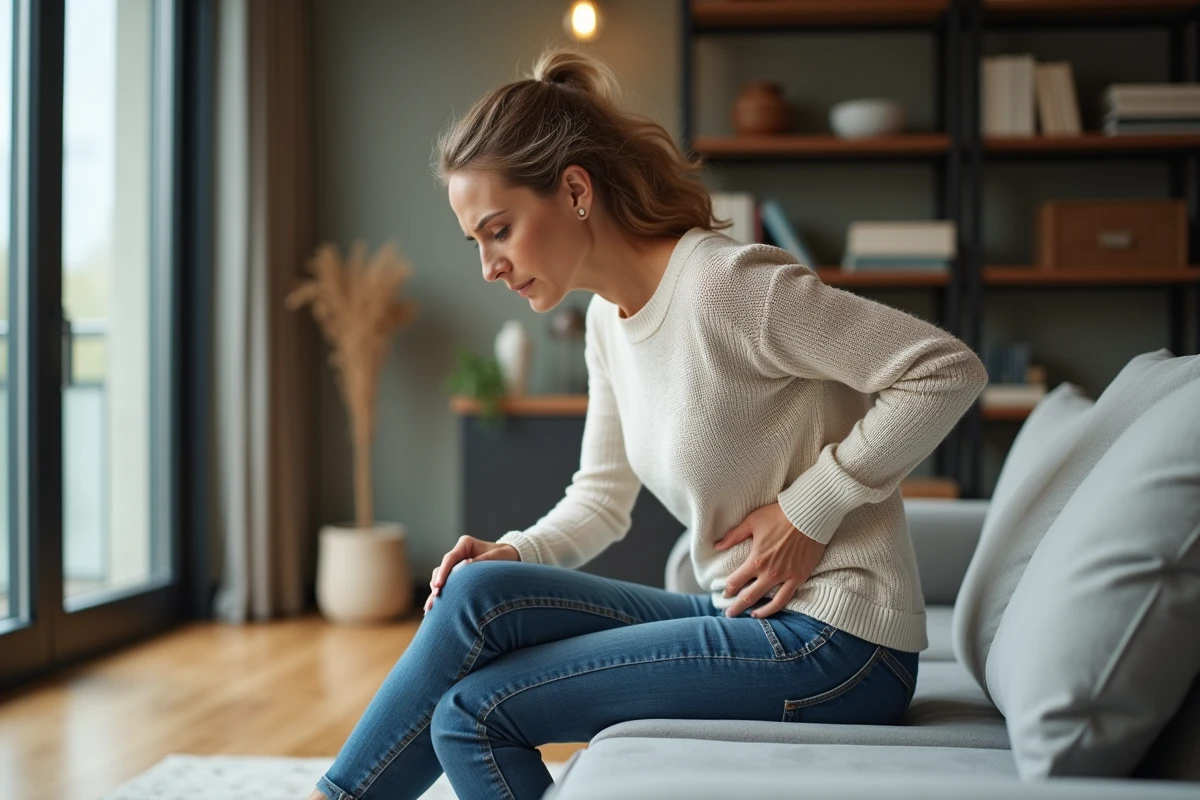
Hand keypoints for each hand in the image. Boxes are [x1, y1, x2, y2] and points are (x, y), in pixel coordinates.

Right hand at [423, 536, 520, 614]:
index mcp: (465, 544)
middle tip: (435, 599)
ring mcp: (456, 565)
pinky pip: (447, 586)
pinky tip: (433, 609)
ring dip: (435, 592)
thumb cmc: (505, 555)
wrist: (511, 558)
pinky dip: (442, 596)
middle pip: (441, 569)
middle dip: (436, 584)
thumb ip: (483, 560)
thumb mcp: (498, 556)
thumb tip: (467, 564)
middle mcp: (458, 554)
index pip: (449, 558)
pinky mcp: (458, 576)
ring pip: (440, 578)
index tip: (438, 585)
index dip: (443, 572)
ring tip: (431, 607)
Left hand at [713, 501, 825, 618]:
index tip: (724, 592)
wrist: (809, 516)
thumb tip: (716, 545)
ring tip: (749, 616)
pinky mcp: (799, 577)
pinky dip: (775, 608)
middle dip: (736, 606)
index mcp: (756, 559)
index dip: (727, 589)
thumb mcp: (752, 521)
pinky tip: (769, 611)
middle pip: (748, 596)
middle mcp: (769, 572)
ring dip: (756, 612)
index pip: (735, 581)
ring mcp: (785, 577)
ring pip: (768, 603)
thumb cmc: (779, 515)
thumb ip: (733, 536)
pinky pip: (786, 599)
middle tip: (729, 613)